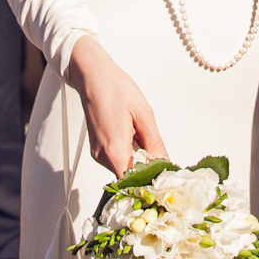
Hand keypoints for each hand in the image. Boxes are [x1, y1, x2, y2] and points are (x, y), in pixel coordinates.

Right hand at [66, 35, 165, 175]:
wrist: (93, 75)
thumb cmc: (116, 88)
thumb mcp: (144, 113)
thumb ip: (154, 143)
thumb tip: (165, 162)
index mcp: (115, 150)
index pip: (133, 182)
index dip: (149, 180)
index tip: (162, 173)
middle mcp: (103, 156)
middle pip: (129, 175)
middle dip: (145, 165)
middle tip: (155, 147)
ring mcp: (98, 153)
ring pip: (123, 167)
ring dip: (137, 157)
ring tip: (139, 133)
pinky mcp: (97, 148)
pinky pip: (116, 158)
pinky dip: (128, 151)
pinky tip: (130, 133)